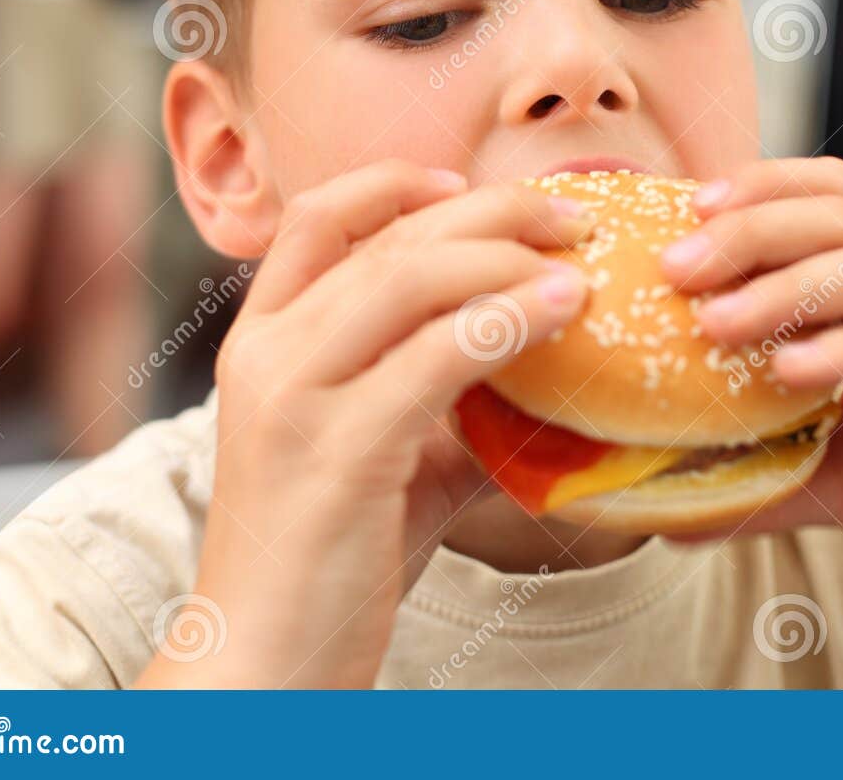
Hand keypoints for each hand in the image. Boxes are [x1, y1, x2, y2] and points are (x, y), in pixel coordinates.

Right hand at [137, 161, 591, 687]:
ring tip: (581, 260)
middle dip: (489, 212)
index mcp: (261, 341)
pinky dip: (508, 320)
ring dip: (510, 256)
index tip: (466, 183)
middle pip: (387, 238)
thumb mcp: (381, 450)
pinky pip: (437, 356)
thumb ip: (437, 393)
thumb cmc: (333, 553)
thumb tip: (536, 353)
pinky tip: (562, 313)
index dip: (395, 183)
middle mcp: (266, 354)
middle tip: (571, 216)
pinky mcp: (339, 450)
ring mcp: (294, 398)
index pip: (316, 217)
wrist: (268, 659)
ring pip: (412, 279)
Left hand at [659, 157, 842, 578]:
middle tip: (673, 267)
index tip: (676, 219)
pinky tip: (791, 372)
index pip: (826, 193)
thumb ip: (766, 480)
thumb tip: (669, 514)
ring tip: (713, 323)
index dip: (754, 189)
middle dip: (747, 229)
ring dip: (784, 288)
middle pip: (835, 214)